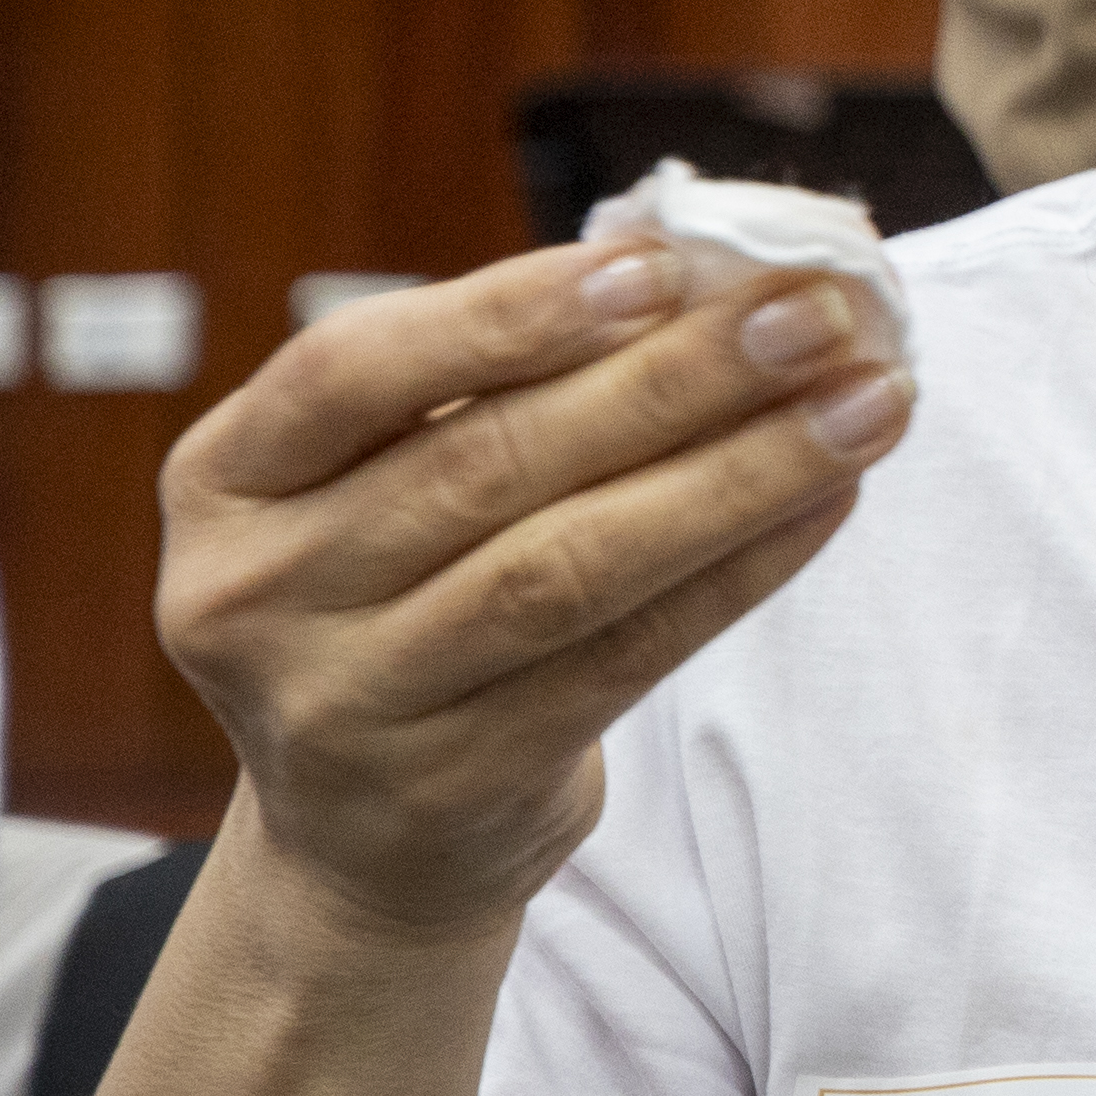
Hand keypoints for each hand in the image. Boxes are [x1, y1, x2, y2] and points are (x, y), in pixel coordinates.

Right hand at [155, 239, 909, 937]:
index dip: (511, 312)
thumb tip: (707, 260)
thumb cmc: (408, 588)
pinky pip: (627, 655)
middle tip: (819, 312)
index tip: (662, 261)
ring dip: (740, 471)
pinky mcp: (452, 784)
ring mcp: (344, 704)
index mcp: (226, 480)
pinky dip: (742, 568)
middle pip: (488, 464)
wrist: (367, 834)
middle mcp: (253, 595)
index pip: (353, 370)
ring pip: (570, 566)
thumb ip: (505, 376)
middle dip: (675, 377)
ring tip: (868, 400)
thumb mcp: (389, 478)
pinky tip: (829, 499)